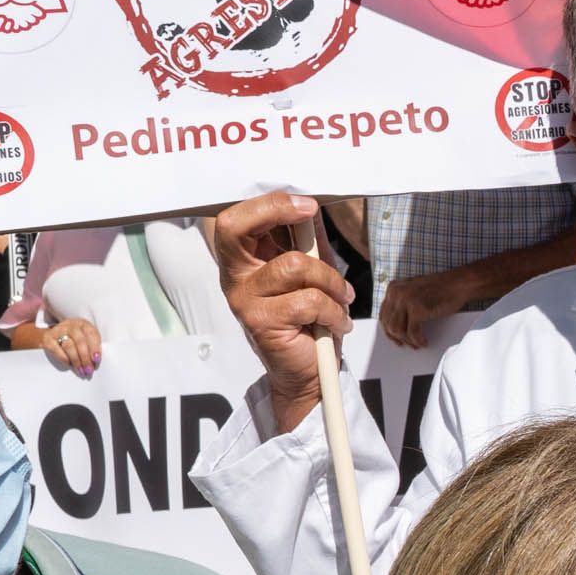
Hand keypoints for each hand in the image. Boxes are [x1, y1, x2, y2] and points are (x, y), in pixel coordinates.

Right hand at [41, 317, 101, 376]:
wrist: (53, 336)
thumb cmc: (74, 339)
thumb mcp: (85, 338)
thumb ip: (91, 347)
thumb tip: (95, 363)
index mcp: (83, 324)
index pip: (91, 334)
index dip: (95, 348)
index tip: (96, 360)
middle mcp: (71, 325)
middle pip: (80, 341)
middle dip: (86, 358)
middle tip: (89, 370)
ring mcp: (58, 330)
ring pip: (69, 346)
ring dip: (76, 361)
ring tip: (81, 370)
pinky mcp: (48, 338)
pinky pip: (57, 350)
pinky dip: (64, 358)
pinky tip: (70, 364)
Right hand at [212, 190, 354, 433]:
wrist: (308, 372)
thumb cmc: (309, 320)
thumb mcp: (313, 273)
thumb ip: (308, 240)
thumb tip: (312, 205)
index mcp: (244, 260)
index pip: (235, 218)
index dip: (269, 203)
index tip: (306, 203)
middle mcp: (236, 276)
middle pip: (235, 227)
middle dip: (276, 211)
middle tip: (310, 212)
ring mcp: (243, 299)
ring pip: (294, 265)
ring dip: (330, 281)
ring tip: (341, 299)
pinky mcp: (260, 321)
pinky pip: (308, 301)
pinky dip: (334, 311)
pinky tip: (337, 323)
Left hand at [376, 266, 479, 348]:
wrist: (458, 284)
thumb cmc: (440, 289)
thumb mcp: (414, 291)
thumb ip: (402, 302)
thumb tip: (396, 324)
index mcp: (393, 288)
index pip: (383, 314)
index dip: (389, 330)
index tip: (396, 338)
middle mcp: (397, 293)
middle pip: (389, 324)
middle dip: (398, 338)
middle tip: (408, 344)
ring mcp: (406, 300)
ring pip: (398, 330)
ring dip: (408, 341)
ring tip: (417, 343)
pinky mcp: (418, 309)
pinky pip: (412, 333)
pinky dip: (418, 340)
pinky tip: (424, 341)